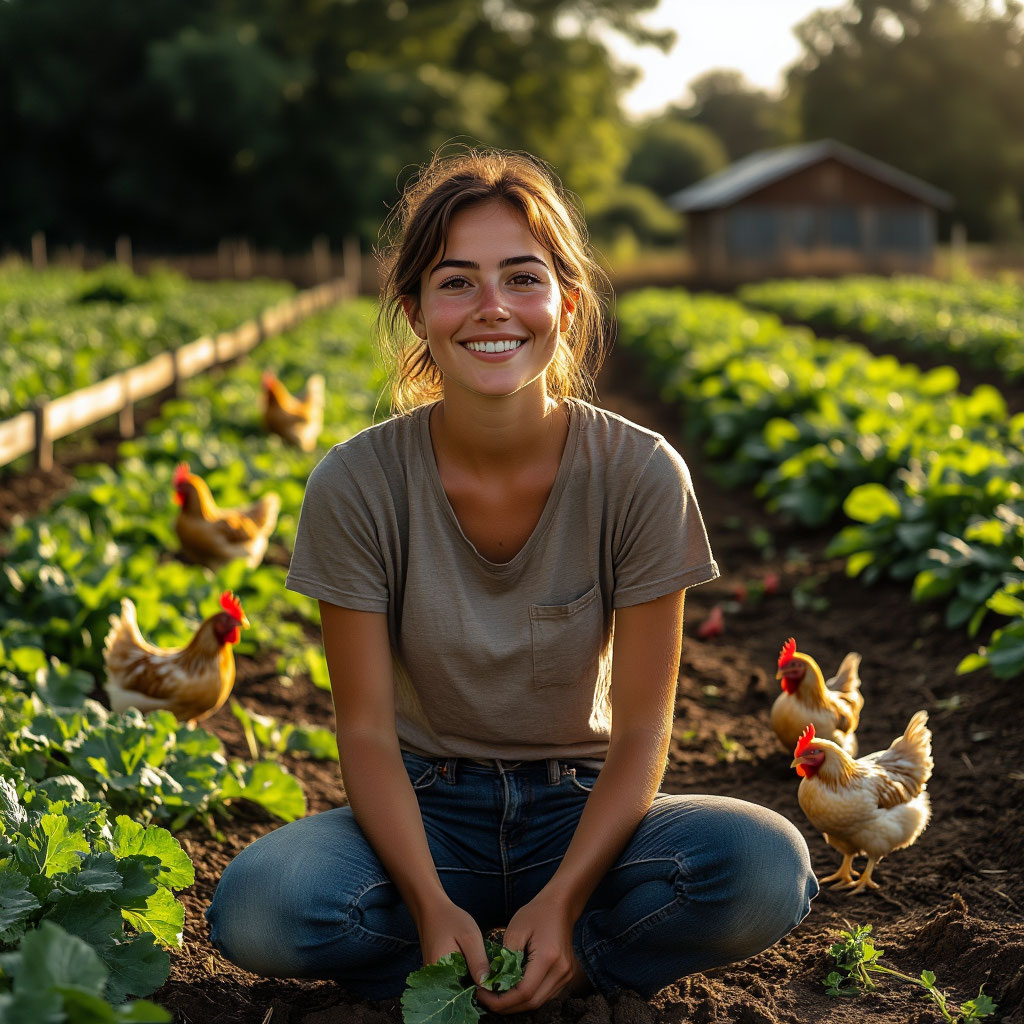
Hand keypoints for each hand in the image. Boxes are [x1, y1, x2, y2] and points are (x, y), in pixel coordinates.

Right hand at [416, 898, 490, 987]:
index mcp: (442, 974)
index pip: (465, 993)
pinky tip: (469, 962)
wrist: (431, 909)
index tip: (494, 980)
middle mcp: (434, 981)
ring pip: (457, 986)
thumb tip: (486, 984)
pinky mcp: (436, 973)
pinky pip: (452, 979)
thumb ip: (478, 961)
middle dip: (475, 985)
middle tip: (485, 967)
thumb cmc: (450, 920)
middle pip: (460, 992)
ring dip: (469, 979)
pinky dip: (463, 974)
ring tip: (477, 963)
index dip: (481, 989)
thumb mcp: (470, 937)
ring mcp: (434, 978)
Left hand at [475, 894, 580, 1013]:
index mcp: (548, 957)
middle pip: (532, 1002)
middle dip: (506, 1006)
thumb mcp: (515, 930)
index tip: (482, 993)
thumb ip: (505, 958)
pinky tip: (513, 990)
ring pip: (539, 1002)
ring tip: (497, 995)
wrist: (560, 906)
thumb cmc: (536, 913)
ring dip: (516, 1004)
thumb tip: (492, 981)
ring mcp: (566, 976)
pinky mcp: (565, 976)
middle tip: (486, 998)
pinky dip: (527, 997)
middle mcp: (561, 971)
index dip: (501, 999)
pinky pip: (544, 995)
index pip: (524, 992)